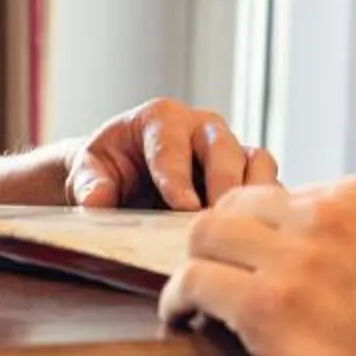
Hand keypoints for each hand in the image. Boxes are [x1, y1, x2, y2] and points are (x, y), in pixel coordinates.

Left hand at [66, 99, 272, 210]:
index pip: (172, 146)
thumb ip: (89, 183)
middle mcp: (202, 128)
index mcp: (162, 118)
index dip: (178, 177)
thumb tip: (96, 201)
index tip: (183, 206)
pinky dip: (267, 208)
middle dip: (223, 182)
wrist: (125, 178)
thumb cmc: (108, 169)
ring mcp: (229, 150)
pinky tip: (260, 236)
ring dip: (254, 194)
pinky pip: (268, 185)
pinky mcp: (246, 176)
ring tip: (246, 228)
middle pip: (223, 147)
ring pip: (256, 161)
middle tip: (218, 218)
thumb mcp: (87, 171)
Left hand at [157, 179, 355, 355]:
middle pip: (239, 205)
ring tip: (197, 300)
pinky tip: (186, 321)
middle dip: (224, 240)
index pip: (288, 197)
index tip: (262, 262)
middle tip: (221, 277)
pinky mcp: (265, 306)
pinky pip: (194, 282)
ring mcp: (293, 257)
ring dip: (197, 266)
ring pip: (206, 234)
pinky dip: (180, 300)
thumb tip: (338, 265)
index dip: (267, 233)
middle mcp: (326, 215)